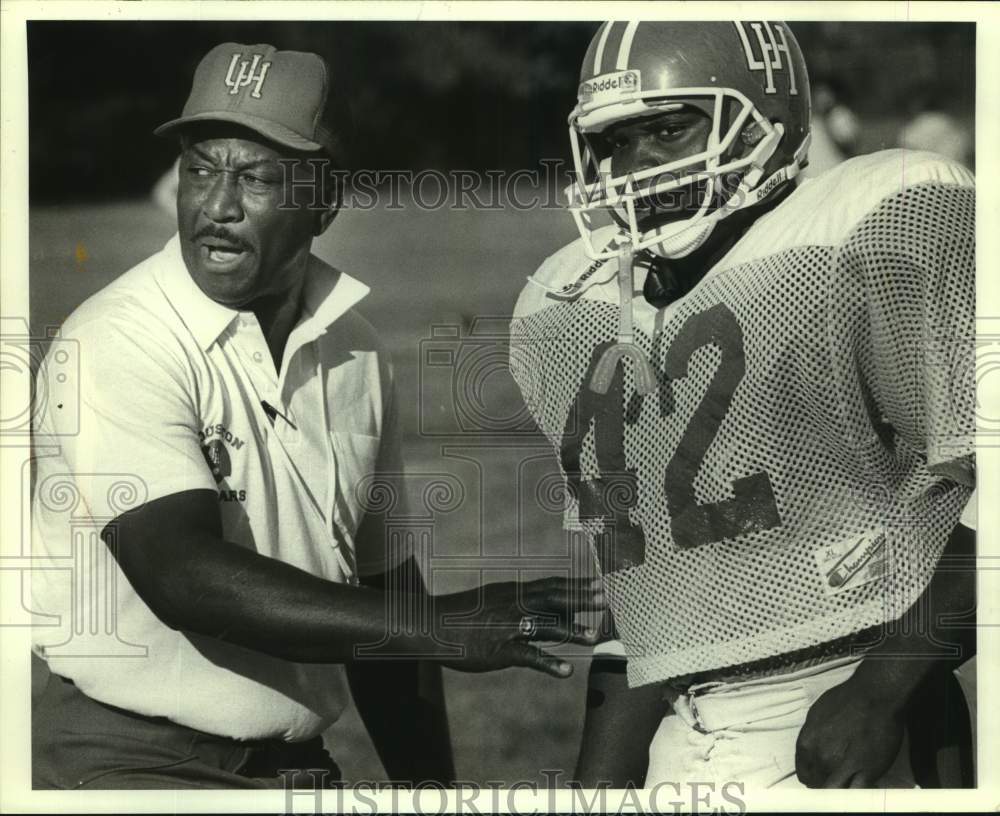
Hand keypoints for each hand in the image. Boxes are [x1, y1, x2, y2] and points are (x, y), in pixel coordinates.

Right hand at [434, 576, 604, 677]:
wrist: (431, 624)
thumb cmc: (463, 615)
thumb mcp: (495, 602)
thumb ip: (523, 605)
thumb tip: (552, 610)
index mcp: (513, 593)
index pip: (550, 587)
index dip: (576, 586)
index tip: (599, 583)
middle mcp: (513, 605)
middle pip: (553, 600)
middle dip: (580, 600)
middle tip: (606, 600)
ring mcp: (506, 627)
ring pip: (544, 627)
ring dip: (570, 631)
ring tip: (594, 637)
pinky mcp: (498, 650)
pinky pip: (527, 656)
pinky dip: (548, 663)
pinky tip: (566, 671)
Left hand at [795, 671, 904, 786]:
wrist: (874, 696)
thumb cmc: (846, 699)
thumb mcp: (817, 714)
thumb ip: (812, 735)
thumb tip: (812, 747)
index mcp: (807, 743)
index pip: (803, 772)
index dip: (812, 776)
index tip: (820, 776)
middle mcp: (821, 758)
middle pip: (818, 785)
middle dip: (825, 784)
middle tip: (835, 780)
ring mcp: (843, 767)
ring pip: (835, 793)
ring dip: (840, 791)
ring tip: (847, 786)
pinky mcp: (867, 772)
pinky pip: (857, 794)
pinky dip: (857, 794)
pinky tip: (859, 788)